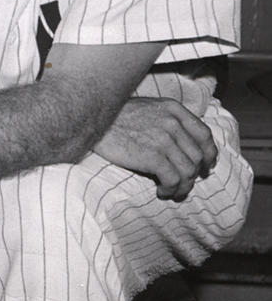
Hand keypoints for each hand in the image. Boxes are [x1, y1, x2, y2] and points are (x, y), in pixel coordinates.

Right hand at [93, 96, 215, 200]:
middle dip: (194, 174)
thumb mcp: (145, 108)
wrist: (90, 121)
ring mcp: (164, 139)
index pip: (203, 134)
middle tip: (184, 184)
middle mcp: (172, 123)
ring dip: (183, 186)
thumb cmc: (114, 118)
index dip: (209, 153)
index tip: (206, 166)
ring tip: (172, 192)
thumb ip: (166, 119)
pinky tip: (162, 192)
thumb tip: (182, 143)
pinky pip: (173, 179)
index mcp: (173, 109)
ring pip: (188, 171)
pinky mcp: (152, 156)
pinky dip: (171, 189)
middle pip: (197, 156)